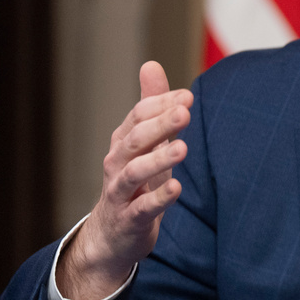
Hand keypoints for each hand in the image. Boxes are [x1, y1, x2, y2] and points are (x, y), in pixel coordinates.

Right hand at [56, 61, 191, 299]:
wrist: (112, 235)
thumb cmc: (136, 182)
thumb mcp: (145, 142)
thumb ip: (151, 105)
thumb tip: (151, 64)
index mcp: (124, 142)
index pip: (139, 116)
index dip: (162, 104)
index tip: (188, 96)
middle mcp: (118, 164)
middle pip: (136, 140)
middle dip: (160, 125)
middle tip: (185, 112)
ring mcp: (120, 192)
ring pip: (134, 172)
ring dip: (159, 159)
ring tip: (183, 147)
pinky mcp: (129, 219)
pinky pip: (142, 208)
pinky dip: (159, 198)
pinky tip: (177, 188)